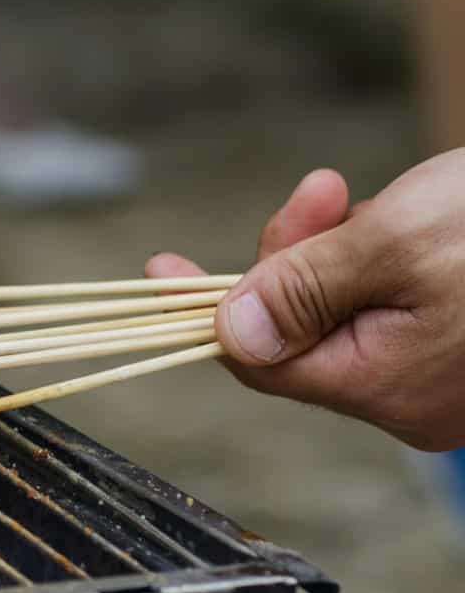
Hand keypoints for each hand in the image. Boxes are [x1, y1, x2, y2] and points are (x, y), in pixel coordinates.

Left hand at [146, 153, 464, 450]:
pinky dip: (382, 254)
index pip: (262, 363)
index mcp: (391, 391)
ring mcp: (443, 376)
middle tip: (326, 192)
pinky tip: (420, 213)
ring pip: (342, 306)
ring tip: (390, 201)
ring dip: (343, 245)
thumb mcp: (396, 243)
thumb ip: (302, 288)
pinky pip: (389, 300)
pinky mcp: (462, 343)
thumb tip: (224, 332)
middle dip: (296, 255)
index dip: (204, 311)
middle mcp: (414, 400)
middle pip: (299, 329)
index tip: (158, 270)